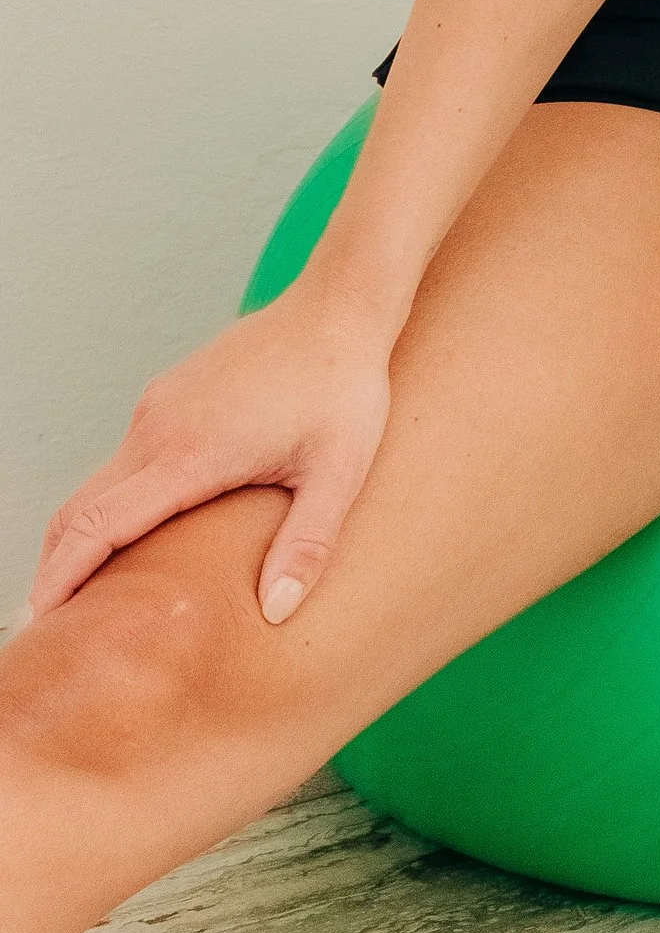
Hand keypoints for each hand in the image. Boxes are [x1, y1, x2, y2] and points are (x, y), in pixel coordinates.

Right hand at [23, 285, 395, 626]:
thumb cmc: (343, 386)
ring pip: (99, 484)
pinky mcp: (167, 395)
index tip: (41, 620)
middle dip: (58, 568)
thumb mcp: (339, 472)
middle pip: (80, 510)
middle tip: (59, 627)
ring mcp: (158, 407)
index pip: (99, 526)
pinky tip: (135, 533)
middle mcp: (160, 427)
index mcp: (191, 453)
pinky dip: (111, 502)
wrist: (338, 305)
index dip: (63, 577)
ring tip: (92, 593)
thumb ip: (306, 545)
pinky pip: (124, 458)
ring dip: (85, 536)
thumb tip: (276, 611)